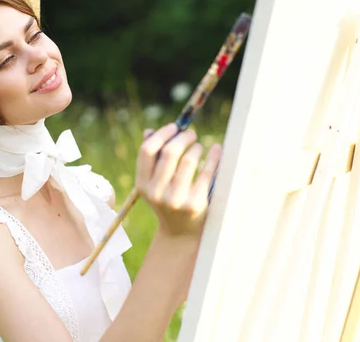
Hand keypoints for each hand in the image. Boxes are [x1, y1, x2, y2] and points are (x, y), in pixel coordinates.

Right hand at [135, 123, 220, 237]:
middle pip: (169, 152)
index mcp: (142, 184)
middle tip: (191, 133)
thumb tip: (149, 131)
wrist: (181, 233)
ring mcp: (175, 199)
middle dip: (183, 137)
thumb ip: (151, 159)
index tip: (174, 127)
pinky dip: (213, 157)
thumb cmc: (168, 199)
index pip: (147, 150)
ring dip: (196, 147)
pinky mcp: (195, 204)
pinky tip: (216, 150)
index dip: (161, 134)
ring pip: (188, 160)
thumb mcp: (154, 183)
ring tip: (199, 147)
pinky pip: (206, 173)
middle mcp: (156, 192)